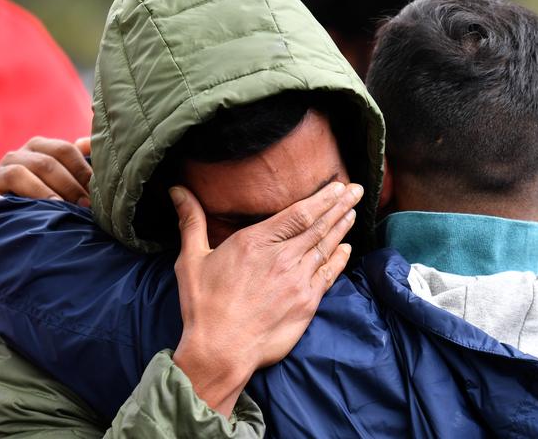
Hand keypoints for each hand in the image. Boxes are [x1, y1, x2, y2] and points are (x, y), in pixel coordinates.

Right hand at [0, 136, 92, 205]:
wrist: (17, 223)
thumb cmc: (53, 197)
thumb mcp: (70, 177)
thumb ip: (84, 160)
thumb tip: (88, 142)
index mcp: (40, 147)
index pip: (65, 150)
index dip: (83, 171)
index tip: (97, 192)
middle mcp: (17, 156)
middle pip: (45, 163)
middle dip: (68, 185)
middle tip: (84, 206)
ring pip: (18, 174)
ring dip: (41, 192)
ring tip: (58, 208)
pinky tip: (15, 212)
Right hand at [170, 181, 362, 415]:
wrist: (221, 350)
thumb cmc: (204, 305)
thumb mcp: (191, 259)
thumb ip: (191, 221)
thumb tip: (178, 190)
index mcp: (256, 241)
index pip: (299, 212)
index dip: (323, 198)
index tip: (339, 187)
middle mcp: (282, 257)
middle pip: (319, 225)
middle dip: (341, 206)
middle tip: (359, 190)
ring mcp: (298, 280)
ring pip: (327, 247)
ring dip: (342, 228)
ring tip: (354, 212)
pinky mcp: (307, 303)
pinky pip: (329, 275)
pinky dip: (340, 259)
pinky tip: (347, 249)